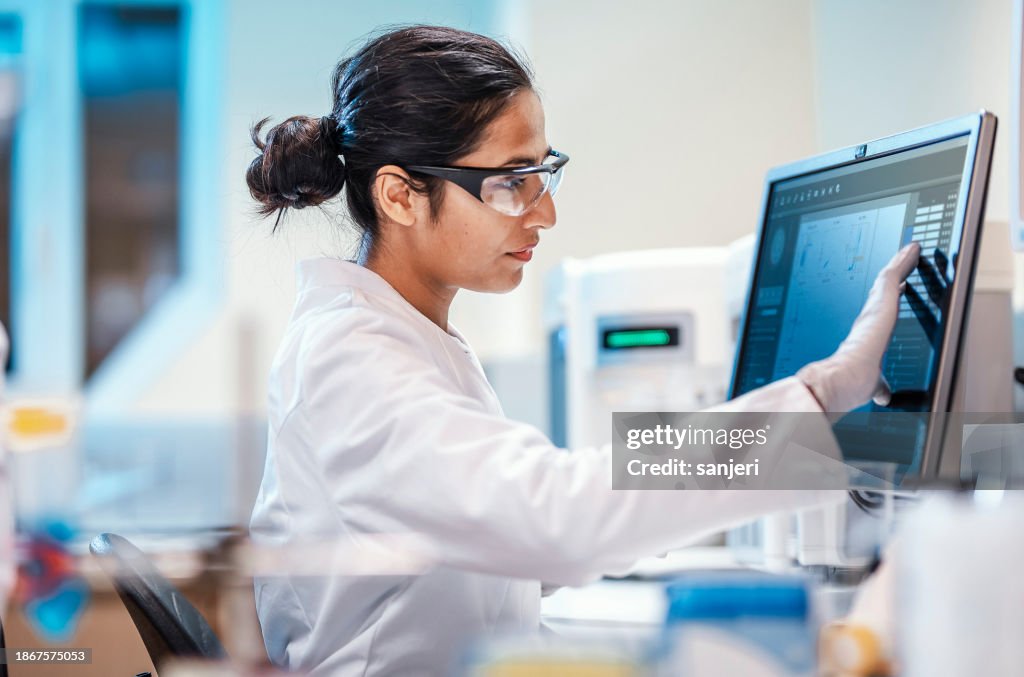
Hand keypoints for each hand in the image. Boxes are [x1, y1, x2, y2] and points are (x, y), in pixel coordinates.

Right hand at [797, 242, 920, 412]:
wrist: (843, 379)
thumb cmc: (852, 383)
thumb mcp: (874, 384)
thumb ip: (881, 386)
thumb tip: (884, 396)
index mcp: (866, 334)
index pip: (878, 312)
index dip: (887, 299)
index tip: (898, 289)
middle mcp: (868, 317)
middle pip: (883, 290)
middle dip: (893, 274)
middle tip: (903, 260)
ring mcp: (874, 307)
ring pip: (888, 278)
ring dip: (900, 262)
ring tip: (910, 250)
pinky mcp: (881, 299)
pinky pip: (894, 273)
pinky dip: (903, 261)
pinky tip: (913, 250)